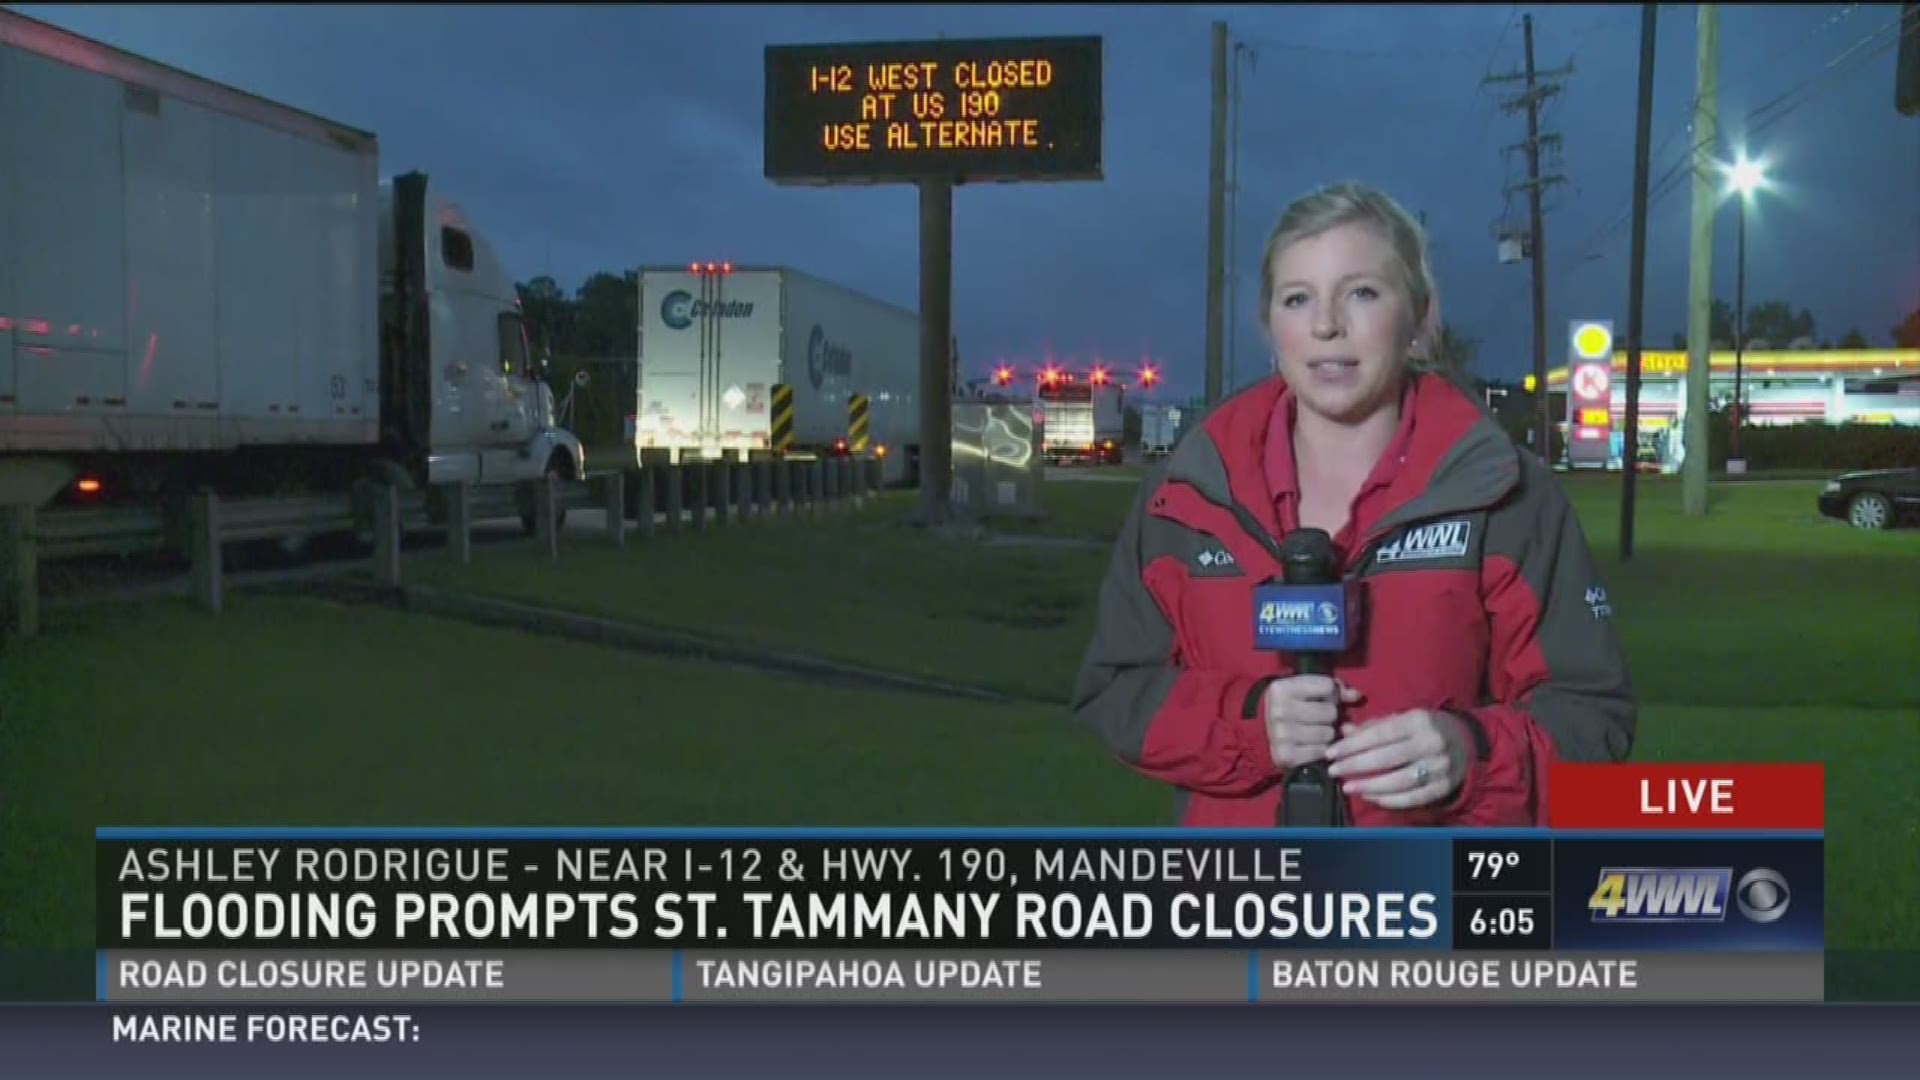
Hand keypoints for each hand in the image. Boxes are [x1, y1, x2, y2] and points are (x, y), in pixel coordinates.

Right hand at [1261, 675, 1364, 770]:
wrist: (1259, 734)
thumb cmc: (1291, 708)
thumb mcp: (1306, 691)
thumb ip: (1334, 689)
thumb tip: (1355, 696)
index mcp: (1281, 688)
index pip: (1328, 686)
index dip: (1331, 694)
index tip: (1321, 700)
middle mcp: (1279, 710)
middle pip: (1330, 712)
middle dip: (1330, 716)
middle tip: (1319, 720)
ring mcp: (1281, 734)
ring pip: (1329, 734)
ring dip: (1327, 735)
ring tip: (1316, 733)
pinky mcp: (1285, 755)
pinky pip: (1321, 752)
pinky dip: (1320, 750)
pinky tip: (1311, 746)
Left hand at [1325, 709, 1473, 809]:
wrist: (1467, 742)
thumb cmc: (1426, 727)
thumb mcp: (1404, 718)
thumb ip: (1375, 726)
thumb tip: (1344, 732)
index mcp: (1418, 720)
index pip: (1379, 734)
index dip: (1352, 745)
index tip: (1331, 753)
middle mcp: (1431, 743)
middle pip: (1387, 758)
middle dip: (1355, 766)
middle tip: (1334, 771)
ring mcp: (1440, 766)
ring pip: (1400, 781)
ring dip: (1370, 786)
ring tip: (1350, 787)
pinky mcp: (1444, 786)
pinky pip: (1414, 797)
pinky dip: (1391, 800)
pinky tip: (1372, 797)